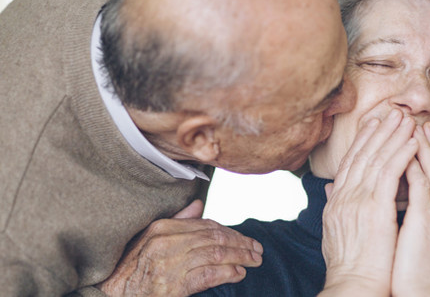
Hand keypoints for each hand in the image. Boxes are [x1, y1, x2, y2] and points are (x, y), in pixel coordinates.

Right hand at [97, 199, 263, 296]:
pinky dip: (227, 273)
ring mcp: (170, 264)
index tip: (244, 238)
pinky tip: (239, 274)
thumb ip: (177, 221)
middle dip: (241, 243)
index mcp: (162, 228)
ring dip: (240, 257)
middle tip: (258, 249)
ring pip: (216, 255)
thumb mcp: (148, 239)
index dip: (229, 231)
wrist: (109, 295)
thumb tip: (198, 205)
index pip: (206, 225)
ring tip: (254, 261)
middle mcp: (166, 243)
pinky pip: (208, 275)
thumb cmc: (129, 269)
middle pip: (215, 238)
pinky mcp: (173, 286)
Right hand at [320, 110, 416, 295]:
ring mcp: (356, 201)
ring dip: (393, 136)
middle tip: (392, 112)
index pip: (350, 163)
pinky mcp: (372, 208)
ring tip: (407, 120)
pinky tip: (412, 141)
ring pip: (376, 158)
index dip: (363, 141)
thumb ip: (335, 206)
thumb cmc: (350, 266)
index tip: (374, 123)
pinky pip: (388, 173)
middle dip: (379, 131)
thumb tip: (330, 189)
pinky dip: (401, 154)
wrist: (353, 287)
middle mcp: (343, 196)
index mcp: (337, 202)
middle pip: (362, 154)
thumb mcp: (336, 232)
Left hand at [392, 124, 429, 295]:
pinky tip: (406, 149)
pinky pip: (422, 183)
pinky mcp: (429, 220)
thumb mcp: (422, 244)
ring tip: (415, 127)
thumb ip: (414, 221)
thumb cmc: (419, 278)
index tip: (425, 141)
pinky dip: (415, 164)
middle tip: (423, 124)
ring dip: (425, 147)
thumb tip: (398, 207)